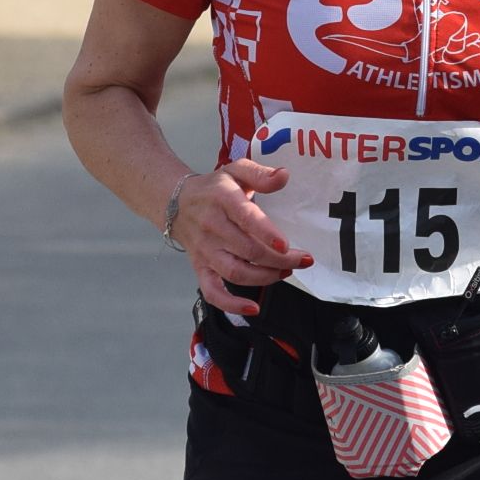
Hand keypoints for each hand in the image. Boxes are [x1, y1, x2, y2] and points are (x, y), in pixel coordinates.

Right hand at [174, 161, 312, 316]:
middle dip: (279, 260)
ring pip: (236, 272)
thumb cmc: (215, 188)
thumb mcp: (236, 171)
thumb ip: (261, 173)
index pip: (245, 218)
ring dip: (265, 277)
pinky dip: (231, 304)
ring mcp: (206, 250)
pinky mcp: (200, 267)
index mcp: (223, 200)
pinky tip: (253, 309)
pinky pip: (212, 291)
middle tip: (303, 260)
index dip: (266, 234)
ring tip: (286, 272)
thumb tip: (285, 176)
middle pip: (248, 250)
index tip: (286, 245)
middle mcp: (212, 227)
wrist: (177, 202)